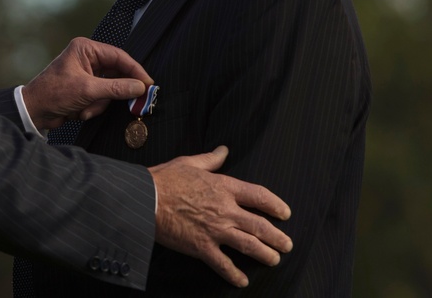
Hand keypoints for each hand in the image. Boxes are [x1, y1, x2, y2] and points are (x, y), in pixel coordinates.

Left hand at [22, 37, 152, 129]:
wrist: (33, 111)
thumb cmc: (53, 93)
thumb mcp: (87, 91)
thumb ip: (116, 88)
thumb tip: (139, 88)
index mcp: (86, 49)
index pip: (118, 56)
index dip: (135, 70)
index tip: (148, 84)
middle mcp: (87, 58)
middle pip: (116, 73)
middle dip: (115, 92)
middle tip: (133, 101)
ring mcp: (86, 74)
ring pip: (110, 89)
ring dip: (100, 103)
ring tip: (85, 109)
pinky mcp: (85, 88)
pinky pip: (101, 98)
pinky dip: (94, 107)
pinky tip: (80, 111)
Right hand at [148, 146, 292, 287]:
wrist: (145, 198)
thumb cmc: (164, 179)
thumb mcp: (189, 162)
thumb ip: (210, 159)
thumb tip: (223, 150)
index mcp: (223, 187)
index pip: (259, 196)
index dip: (276, 205)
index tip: (285, 213)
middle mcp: (225, 210)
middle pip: (261, 226)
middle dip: (278, 237)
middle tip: (286, 244)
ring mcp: (215, 230)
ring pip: (250, 245)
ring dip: (266, 255)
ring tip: (274, 260)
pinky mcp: (202, 247)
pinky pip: (223, 265)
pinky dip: (234, 274)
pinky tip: (242, 281)